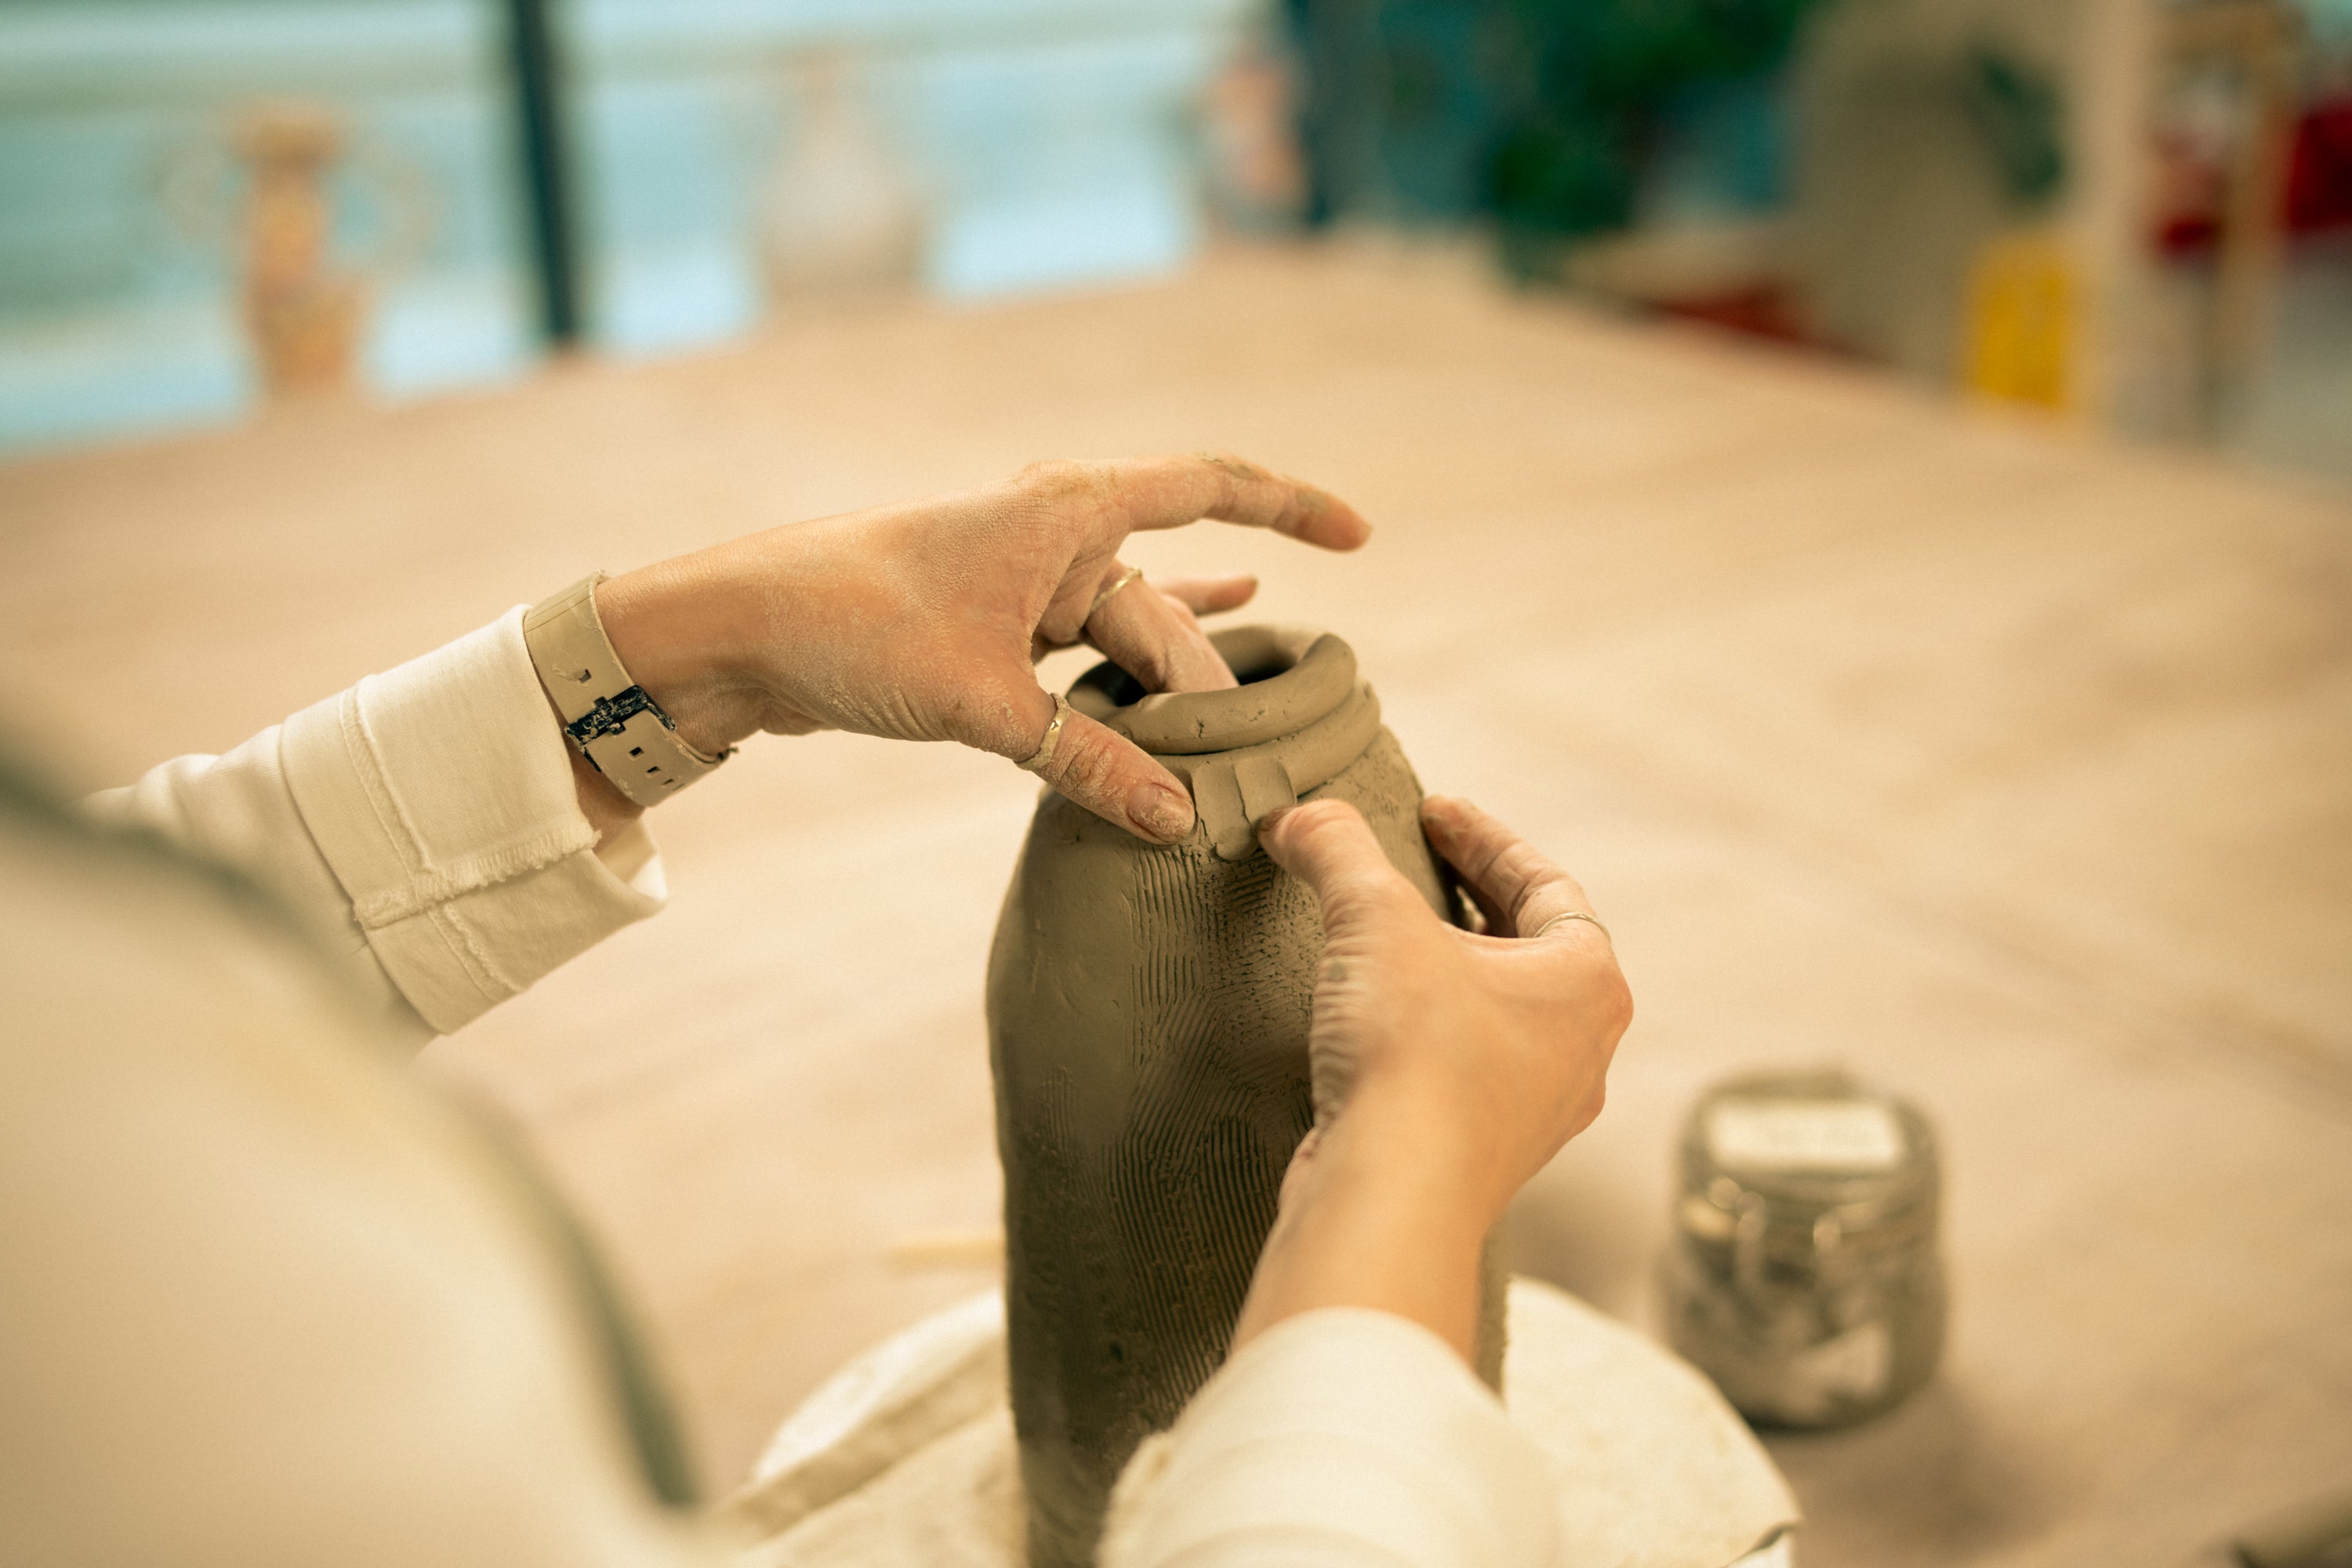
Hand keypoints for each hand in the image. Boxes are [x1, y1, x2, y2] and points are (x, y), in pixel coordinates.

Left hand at [584, 454, 1367, 841]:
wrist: (739, 630)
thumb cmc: (858, 627)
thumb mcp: (986, 703)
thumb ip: (1089, 761)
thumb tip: (1179, 824)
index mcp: (1069, 506)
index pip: (1211, 485)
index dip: (1293, 506)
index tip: (1362, 536)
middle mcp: (1058, 527)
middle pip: (1165, 608)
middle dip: (1197, 688)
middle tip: (1220, 774)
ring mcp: (1028, 575)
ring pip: (1127, 639)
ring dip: (1162, 694)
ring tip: (1226, 751)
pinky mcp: (999, 622)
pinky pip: (1091, 646)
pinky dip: (1136, 657)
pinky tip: (1202, 636)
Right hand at [1231, 795, 1631, 1360]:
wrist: (1392, 1196)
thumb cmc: (1414, 1055)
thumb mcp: (1373, 919)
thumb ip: (1338, 850)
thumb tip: (1296, 815)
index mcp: (1588, 984)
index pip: (1546, 884)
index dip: (1483, 837)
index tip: (1431, 812)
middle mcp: (1580, 1050)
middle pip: (1526, 948)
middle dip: (1463, 901)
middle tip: (1407, 864)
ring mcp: (1535, 1110)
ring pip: (1495, 1014)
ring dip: (1443, 970)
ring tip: (1382, 940)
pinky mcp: (1481, 1152)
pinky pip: (1462, 1069)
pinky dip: (1424, 1029)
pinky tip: (1368, 1021)